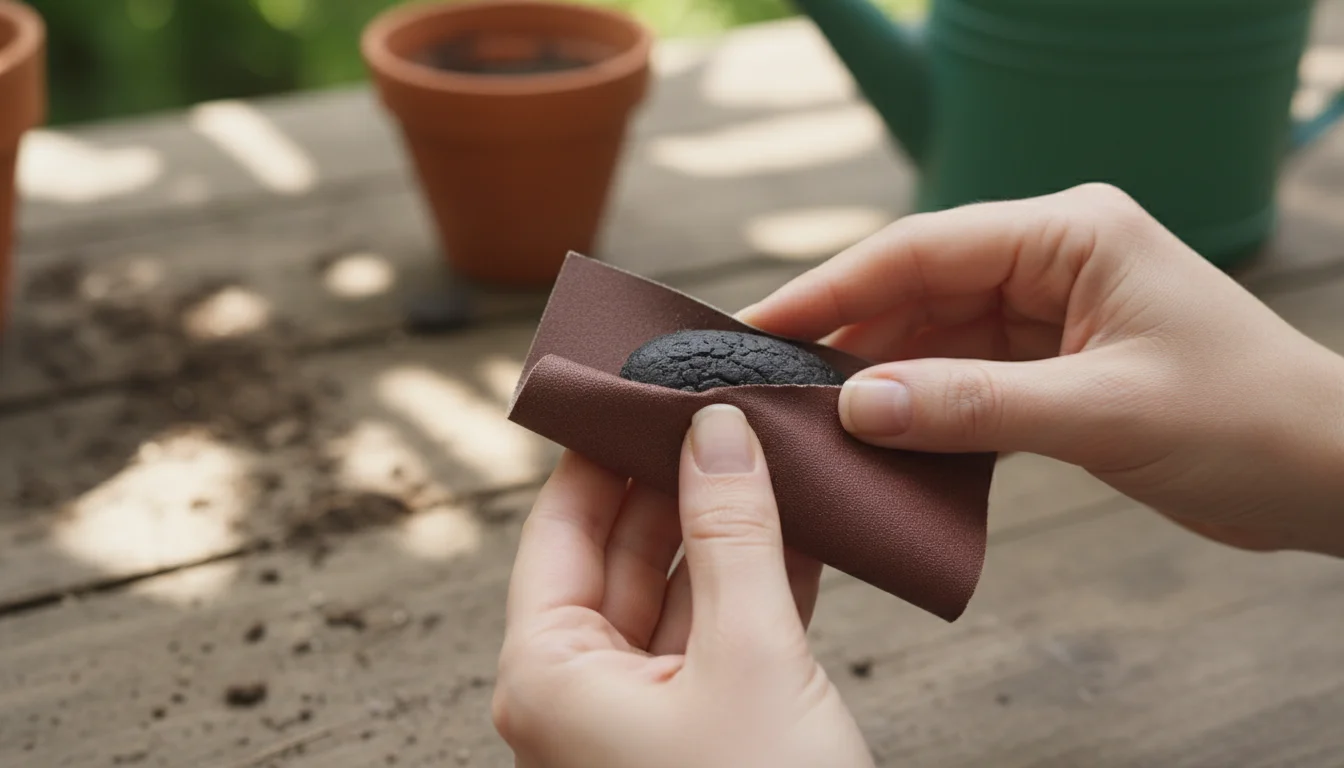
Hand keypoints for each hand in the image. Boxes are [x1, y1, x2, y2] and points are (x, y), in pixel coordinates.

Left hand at [493, 405, 873, 767]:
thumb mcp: (751, 658)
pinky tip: (801, 533)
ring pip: (676, 596)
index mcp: (548, 678)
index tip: (647, 388)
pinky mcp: (696, 736)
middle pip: (619, 554)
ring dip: (727, 533)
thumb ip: (732, 536)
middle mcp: (577, 697)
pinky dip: (755, 591)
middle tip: (727, 412)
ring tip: (773, 460)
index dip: (605, 450)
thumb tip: (717, 432)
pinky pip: (715, 641)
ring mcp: (637, 719)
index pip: (561, 526)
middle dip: (679, 482)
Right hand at [740, 183, 1343, 555]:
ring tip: (809, 414)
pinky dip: (924, 407)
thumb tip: (861, 406)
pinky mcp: (1054, 364)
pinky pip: (965, 376)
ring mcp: (1052, 312)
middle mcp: (1053, 260)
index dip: (834, 288)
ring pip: (935, 336)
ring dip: (881, 376)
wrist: (1329, 475)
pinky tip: (879, 436)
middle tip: (770, 379)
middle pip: (918, 288)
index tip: (763, 326)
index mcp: (1071, 233)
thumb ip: (975, 405)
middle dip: (847, 335)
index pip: (923, 249)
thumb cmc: (1249, 421)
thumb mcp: (1104, 412)